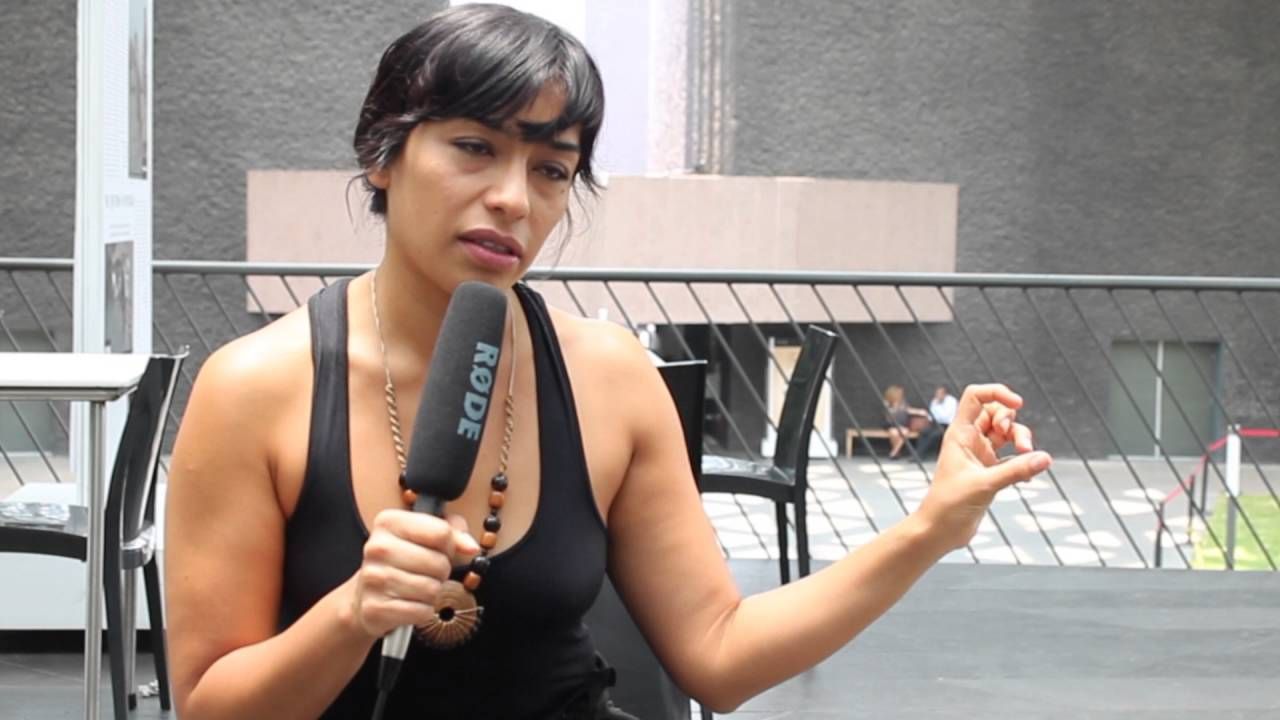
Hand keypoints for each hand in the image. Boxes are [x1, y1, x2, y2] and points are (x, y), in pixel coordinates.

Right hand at [347, 510, 479, 638]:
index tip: (438, 549)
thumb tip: (470, 547)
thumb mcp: (426, 534)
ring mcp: (373, 578)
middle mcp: (377, 547)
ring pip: (432, 589)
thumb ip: (454, 531)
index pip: (441, 532)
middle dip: (441, 571)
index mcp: (389, 522)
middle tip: (426, 572)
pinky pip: (421, 611)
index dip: (449, 544)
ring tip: (416, 587)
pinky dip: (422, 611)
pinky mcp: (375, 608)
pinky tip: (409, 603)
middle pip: (439, 563)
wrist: (365, 595)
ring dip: (432, 592)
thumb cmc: (402, 561)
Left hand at [915, 384, 1051, 550]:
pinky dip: (1022, 460)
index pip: (975, 396)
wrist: (939, 532)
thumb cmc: (949, 506)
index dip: (997, 393)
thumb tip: (1045, 458)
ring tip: (1028, 456)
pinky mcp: (989, 472)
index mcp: (960, 434)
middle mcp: (970, 440)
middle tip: (1021, 445)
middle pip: (996, 413)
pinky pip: (1012, 456)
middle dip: (1013, 423)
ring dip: (1021, 440)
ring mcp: (980, 455)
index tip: (1018, 404)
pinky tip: (1028, 476)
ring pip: (1006, 434)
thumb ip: (1016, 470)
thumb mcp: (985, 485)